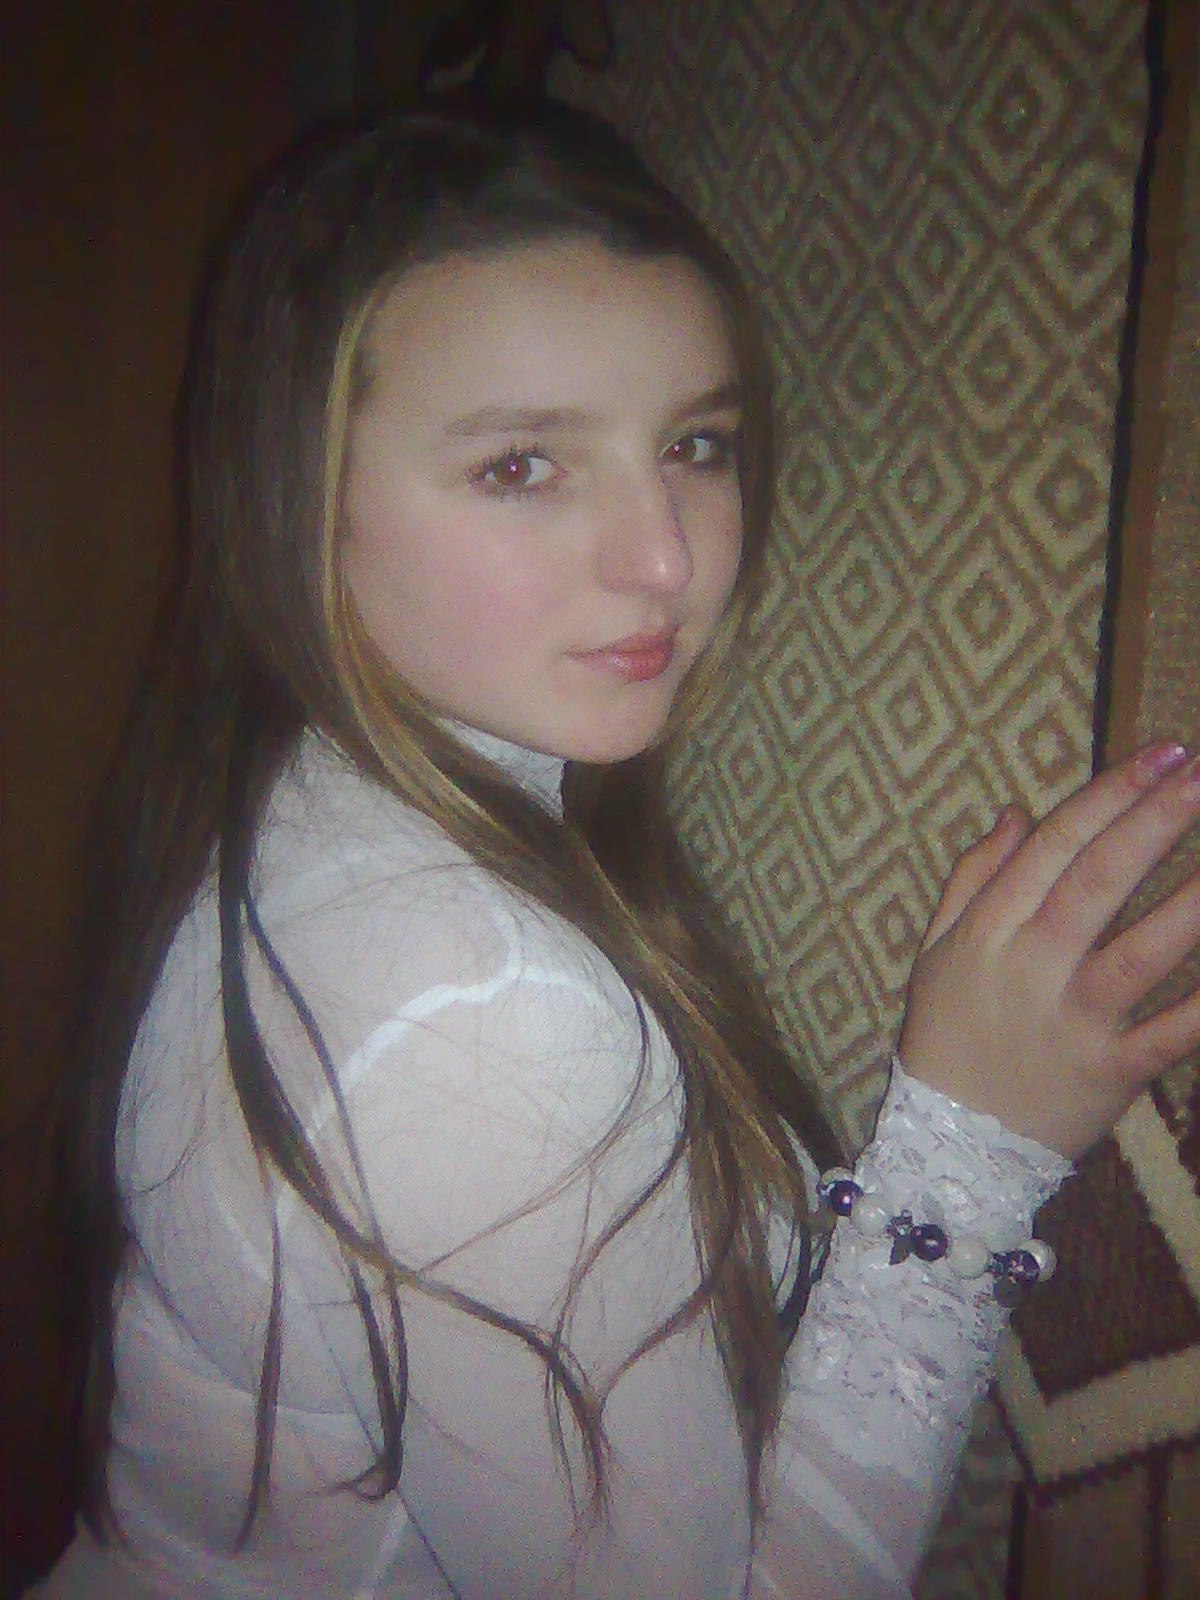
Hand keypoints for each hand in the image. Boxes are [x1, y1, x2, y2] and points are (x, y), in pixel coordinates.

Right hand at [898, 742, 1199, 1158]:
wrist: (950, 1148)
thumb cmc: (946, 1036)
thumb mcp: (936, 950)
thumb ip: (975, 878)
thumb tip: (1020, 812)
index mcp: (990, 929)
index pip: (1054, 846)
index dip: (1110, 794)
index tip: (1163, 754)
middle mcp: (1033, 966)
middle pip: (1099, 881)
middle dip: (1156, 820)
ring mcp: (1075, 1021)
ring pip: (1144, 951)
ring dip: (1195, 903)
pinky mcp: (1113, 1073)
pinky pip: (1173, 1034)